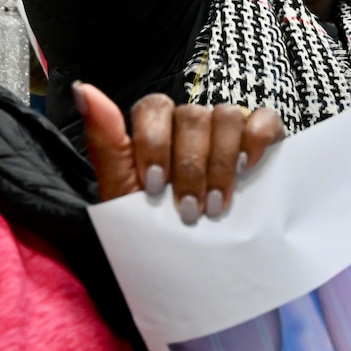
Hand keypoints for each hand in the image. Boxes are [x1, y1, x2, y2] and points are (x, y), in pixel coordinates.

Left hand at [77, 82, 283, 222]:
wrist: (193, 261)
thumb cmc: (155, 224)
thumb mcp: (122, 190)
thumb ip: (105, 140)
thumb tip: (84, 90)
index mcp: (156, 128)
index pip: (154, 107)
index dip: (155, 144)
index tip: (154, 187)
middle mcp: (192, 122)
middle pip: (193, 115)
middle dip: (190, 167)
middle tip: (188, 210)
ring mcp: (228, 127)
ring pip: (227, 115)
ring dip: (221, 162)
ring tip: (217, 203)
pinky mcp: (262, 136)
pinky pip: (265, 119)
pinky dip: (257, 139)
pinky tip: (247, 168)